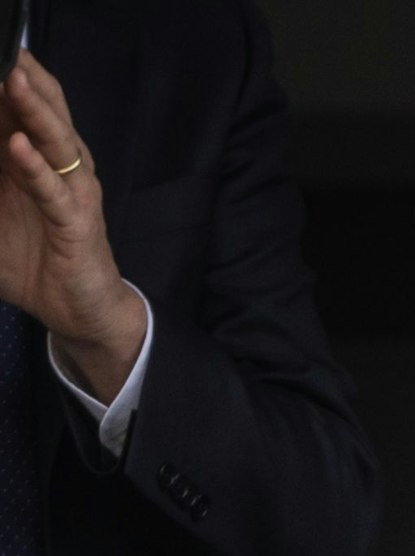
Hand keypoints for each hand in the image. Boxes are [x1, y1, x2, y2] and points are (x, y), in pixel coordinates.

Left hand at [0, 53, 142, 398]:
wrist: (78, 312)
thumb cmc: (35, 265)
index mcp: (34, 167)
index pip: (19, 118)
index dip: (9, 93)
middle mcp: (59, 173)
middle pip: (47, 119)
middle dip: (27, 86)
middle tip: (12, 57)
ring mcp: (72, 196)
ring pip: (57, 146)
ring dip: (35, 114)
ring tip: (14, 83)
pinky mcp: (77, 225)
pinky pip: (55, 192)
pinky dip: (36, 169)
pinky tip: (19, 146)